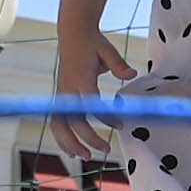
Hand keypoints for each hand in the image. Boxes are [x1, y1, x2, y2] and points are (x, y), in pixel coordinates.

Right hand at [50, 29, 135, 163]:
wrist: (73, 34)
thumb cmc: (93, 43)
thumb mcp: (108, 50)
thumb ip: (119, 64)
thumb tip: (132, 73)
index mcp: (80, 78)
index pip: (91, 104)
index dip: (106, 117)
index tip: (120, 125)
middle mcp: (67, 89)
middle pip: (73, 121)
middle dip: (87, 139)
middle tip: (106, 150)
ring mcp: (61, 94)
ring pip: (59, 126)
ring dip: (70, 144)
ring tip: (86, 157)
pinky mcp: (60, 97)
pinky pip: (57, 122)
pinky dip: (63, 138)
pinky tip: (74, 150)